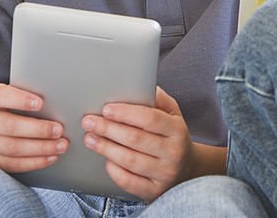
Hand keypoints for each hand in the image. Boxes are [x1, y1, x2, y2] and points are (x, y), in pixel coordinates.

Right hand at [0, 84, 66, 172]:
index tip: (40, 102)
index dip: (20, 99)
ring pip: (12, 148)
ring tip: (60, 145)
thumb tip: (54, 98)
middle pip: (9, 126)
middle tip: (59, 129)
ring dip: (40, 148)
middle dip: (38, 129)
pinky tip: (50, 157)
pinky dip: (33, 162)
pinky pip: (12, 164)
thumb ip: (20, 96)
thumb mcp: (0, 97)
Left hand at [81, 87, 201, 201]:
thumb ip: (158, 99)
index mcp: (177, 130)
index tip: (107, 108)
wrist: (187, 170)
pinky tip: (105, 159)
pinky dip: (113, 169)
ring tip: (90, 138)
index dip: (126, 113)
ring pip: (129, 160)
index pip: (150, 119)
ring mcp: (163, 174)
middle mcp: (173, 153)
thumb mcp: (173, 114)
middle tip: (89, 122)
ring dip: (105, 148)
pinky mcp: (153, 191)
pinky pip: (128, 181)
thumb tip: (140, 85)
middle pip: (135, 139)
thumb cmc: (173, 137)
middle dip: (108, 129)